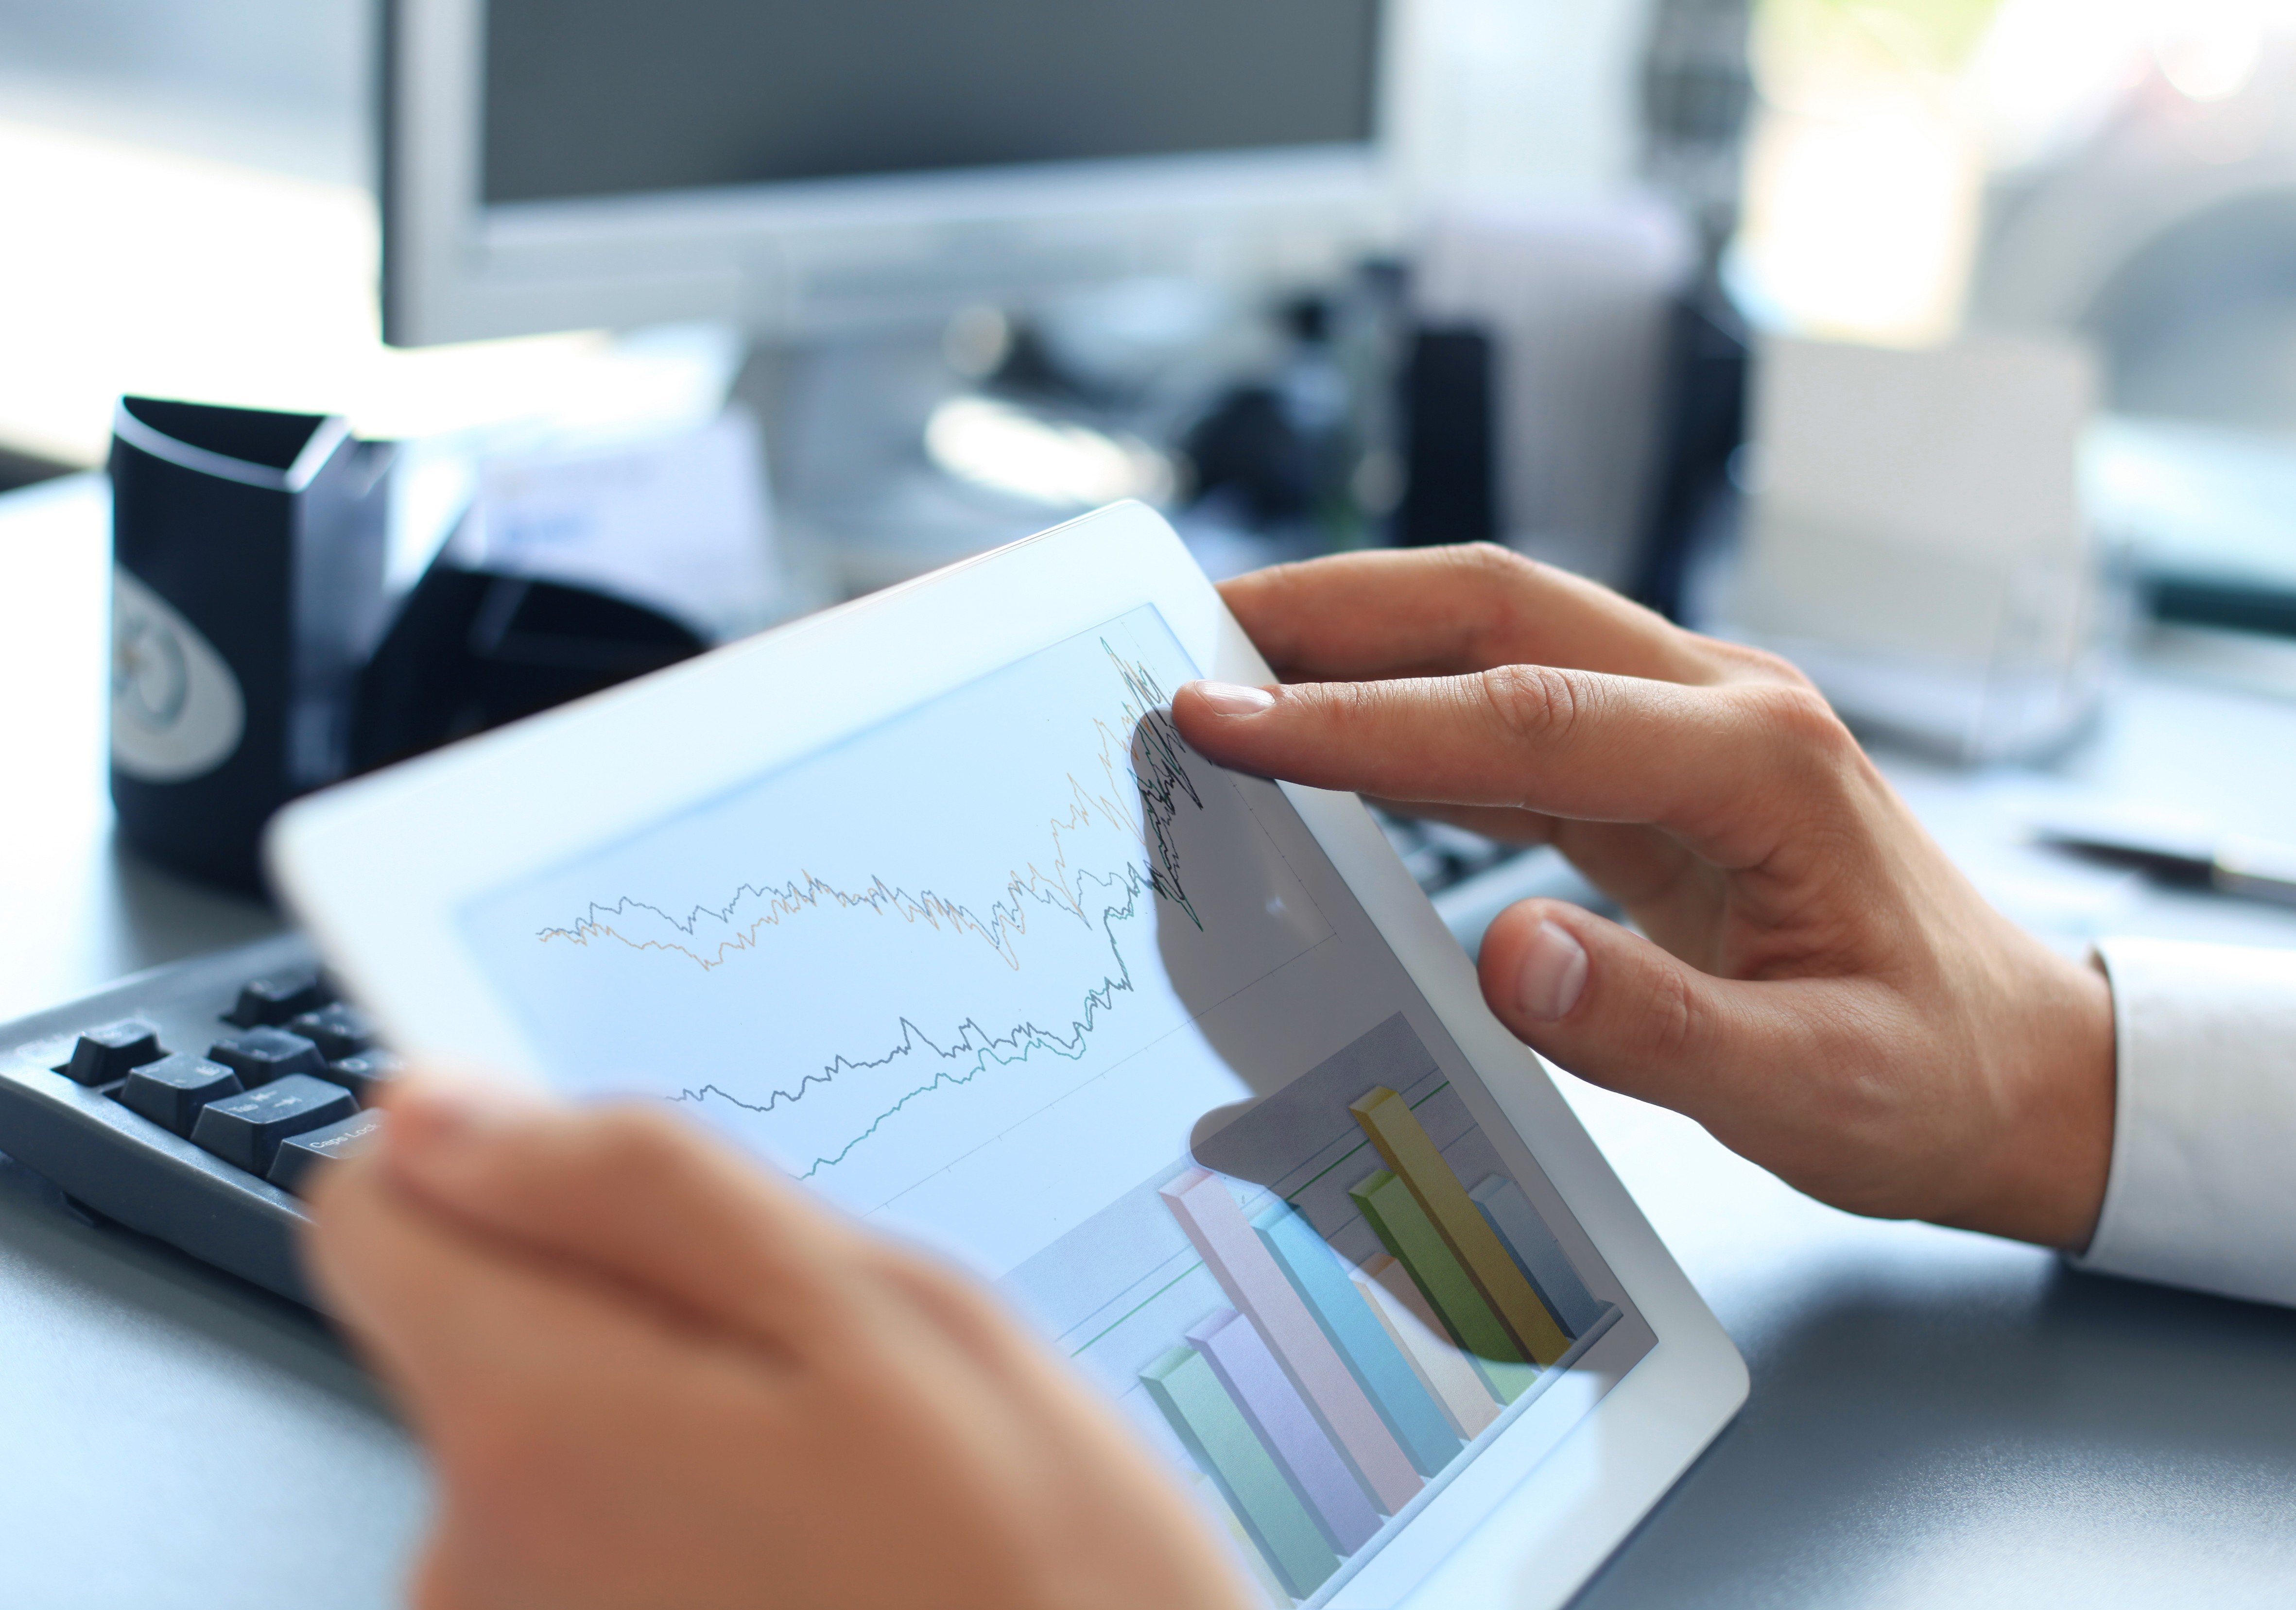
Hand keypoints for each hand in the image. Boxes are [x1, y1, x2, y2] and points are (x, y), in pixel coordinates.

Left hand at [305, 1078, 1250, 1609]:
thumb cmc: (1042, 1579)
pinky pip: (588, 1546)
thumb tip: (438, 1115)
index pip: (368, 1209)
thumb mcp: (892, 1313)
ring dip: (679, 1428)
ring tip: (842, 1491)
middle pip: (479, 1328)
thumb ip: (639, 1189)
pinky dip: (687, 1527)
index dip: (493, 1159)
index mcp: (542, 1427)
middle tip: (821, 1374)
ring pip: (552, 1439)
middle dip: (633, 1308)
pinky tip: (816, 1565)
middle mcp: (474, 1563)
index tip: (611, 1182)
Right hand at [1171, 545, 2114, 1248]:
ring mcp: (1687, 720)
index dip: (1360, 717)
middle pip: (1496, 605)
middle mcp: (1720, 703)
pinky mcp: (1657, 763)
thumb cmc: (1931, 1078)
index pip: (1521, 713)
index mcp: (1759, 761)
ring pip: (1494, 634)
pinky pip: (1507, 708)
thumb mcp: (1813, 1090)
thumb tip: (1505, 957)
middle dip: (1332, 612)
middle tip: (1184, 636)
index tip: (1223, 719)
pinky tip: (1325, 739)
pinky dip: (1403, 710)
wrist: (2018, 1066)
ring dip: (1356, 641)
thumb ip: (1657, 1028)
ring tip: (1222, 665)